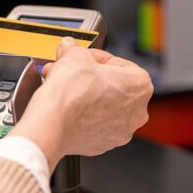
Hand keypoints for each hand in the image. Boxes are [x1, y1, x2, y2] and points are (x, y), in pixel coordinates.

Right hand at [13, 38, 152, 165]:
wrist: (53, 123)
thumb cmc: (71, 93)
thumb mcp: (74, 55)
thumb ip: (76, 49)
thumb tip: (71, 48)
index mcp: (140, 86)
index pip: (120, 63)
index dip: (98, 58)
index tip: (84, 58)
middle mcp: (136, 112)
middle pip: (112, 86)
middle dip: (89, 77)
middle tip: (72, 71)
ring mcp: (121, 131)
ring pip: (103, 106)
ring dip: (85, 95)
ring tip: (64, 88)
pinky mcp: (103, 144)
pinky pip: (95, 124)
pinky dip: (83, 115)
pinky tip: (67, 107)